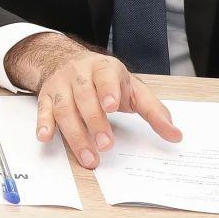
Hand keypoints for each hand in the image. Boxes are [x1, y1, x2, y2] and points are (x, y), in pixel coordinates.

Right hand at [8, 32, 180, 168]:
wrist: (65, 60)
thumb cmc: (106, 80)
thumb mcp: (133, 89)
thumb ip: (154, 111)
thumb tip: (175, 135)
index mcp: (104, 69)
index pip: (105, 77)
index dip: (108, 91)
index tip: (112, 106)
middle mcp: (79, 74)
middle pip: (85, 97)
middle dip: (95, 122)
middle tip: (106, 145)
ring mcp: (61, 85)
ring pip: (65, 108)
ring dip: (75, 134)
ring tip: (88, 157)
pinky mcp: (46, 96)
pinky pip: (42, 109)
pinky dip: (43, 123)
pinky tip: (45, 137)